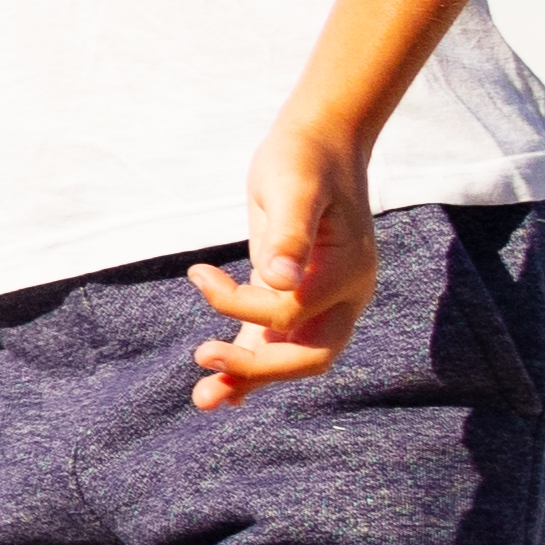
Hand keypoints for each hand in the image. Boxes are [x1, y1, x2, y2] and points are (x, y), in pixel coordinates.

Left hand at [187, 125, 380, 403]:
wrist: (319, 145)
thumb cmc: (303, 160)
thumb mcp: (292, 188)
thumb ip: (288, 234)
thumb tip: (278, 279)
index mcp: (345, 272)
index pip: (291, 314)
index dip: (239, 304)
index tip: (199, 275)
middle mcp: (342, 295)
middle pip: (310, 355)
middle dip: (258, 369)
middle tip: (203, 361)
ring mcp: (323, 300)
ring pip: (294, 356)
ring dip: (251, 377)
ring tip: (203, 400)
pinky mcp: (298, 296)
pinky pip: (279, 341)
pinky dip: (252, 361)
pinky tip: (224, 387)